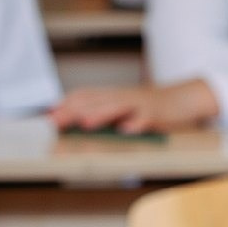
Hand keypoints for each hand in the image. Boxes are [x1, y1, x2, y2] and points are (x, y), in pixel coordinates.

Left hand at [50, 79, 219, 132]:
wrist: (180, 99)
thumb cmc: (146, 107)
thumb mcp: (119, 106)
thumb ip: (97, 110)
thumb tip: (69, 118)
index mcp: (111, 96)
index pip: (83, 96)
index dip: (64, 105)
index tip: (46, 116)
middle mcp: (122, 98)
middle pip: (95, 103)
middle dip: (73, 112)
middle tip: (55, 123)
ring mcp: (139, 106)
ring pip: (117, 108)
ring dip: (101, 116)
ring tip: (84, 123)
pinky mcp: (156, 115)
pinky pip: (146, 120)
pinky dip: (137, 124)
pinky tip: (127, 130)